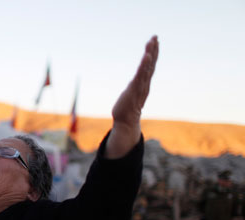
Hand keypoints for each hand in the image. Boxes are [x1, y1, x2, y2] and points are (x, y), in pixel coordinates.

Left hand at [106, 36, 158, 158]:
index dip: (153, 53)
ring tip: (152, 42)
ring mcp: (140, 85)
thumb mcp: (130, 94)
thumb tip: (133, 84)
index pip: (149, 65)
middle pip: (151, 63)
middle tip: (155, 36)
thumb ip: (134, 88)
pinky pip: (141, 74)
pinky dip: (145, 65)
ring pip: (147, 67)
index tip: (154, 41)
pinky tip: (147, 56)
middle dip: (153, 50)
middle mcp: (144, 83)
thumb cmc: (126, 108)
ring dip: (150, 54)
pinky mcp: (135, 88)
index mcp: (143, 83)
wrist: (125, 121)